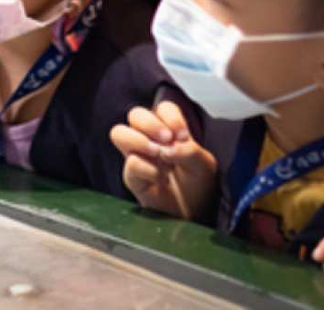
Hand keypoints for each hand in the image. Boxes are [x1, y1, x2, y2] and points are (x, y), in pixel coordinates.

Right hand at [109, 100, 217, 220]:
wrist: (193, 214)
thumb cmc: (197, 186)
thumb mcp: (204, 166)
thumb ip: (189, 151)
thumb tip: (168, 148)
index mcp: (169, 130)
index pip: (162, 108)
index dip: (170, 117)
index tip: (182, 135)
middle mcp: (149, 139)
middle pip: (135, 114)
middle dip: (150, 124)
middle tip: (167, 139)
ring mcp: (138, 156)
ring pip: (119, 132)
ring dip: (139, 140)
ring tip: (158, 154)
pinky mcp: (132, 176)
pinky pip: (131, 164)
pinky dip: (148, 168)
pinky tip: (161, 178)